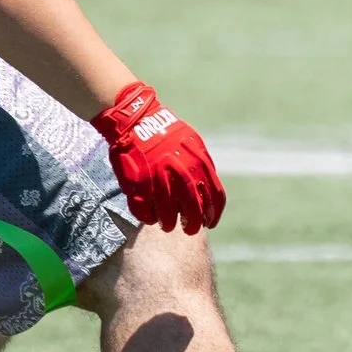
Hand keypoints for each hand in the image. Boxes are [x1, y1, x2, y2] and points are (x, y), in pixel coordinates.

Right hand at [92, 81, 225, 232]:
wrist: (137, 121)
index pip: (215, 199)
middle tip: (189, 230)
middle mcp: (181, 176)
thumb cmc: (168, 132)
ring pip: (167, 217)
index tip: (210, 223)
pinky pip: (144, 212)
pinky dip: (149, 218)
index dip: (214, 215)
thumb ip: (203, 167)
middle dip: (192, 226)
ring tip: (167, 225)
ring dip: (168, 224)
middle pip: (193, 212)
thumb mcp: (194, 144)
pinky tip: (151, 217)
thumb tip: (209, 189)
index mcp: (199, 165)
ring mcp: (158, 182)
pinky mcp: (137, 186)